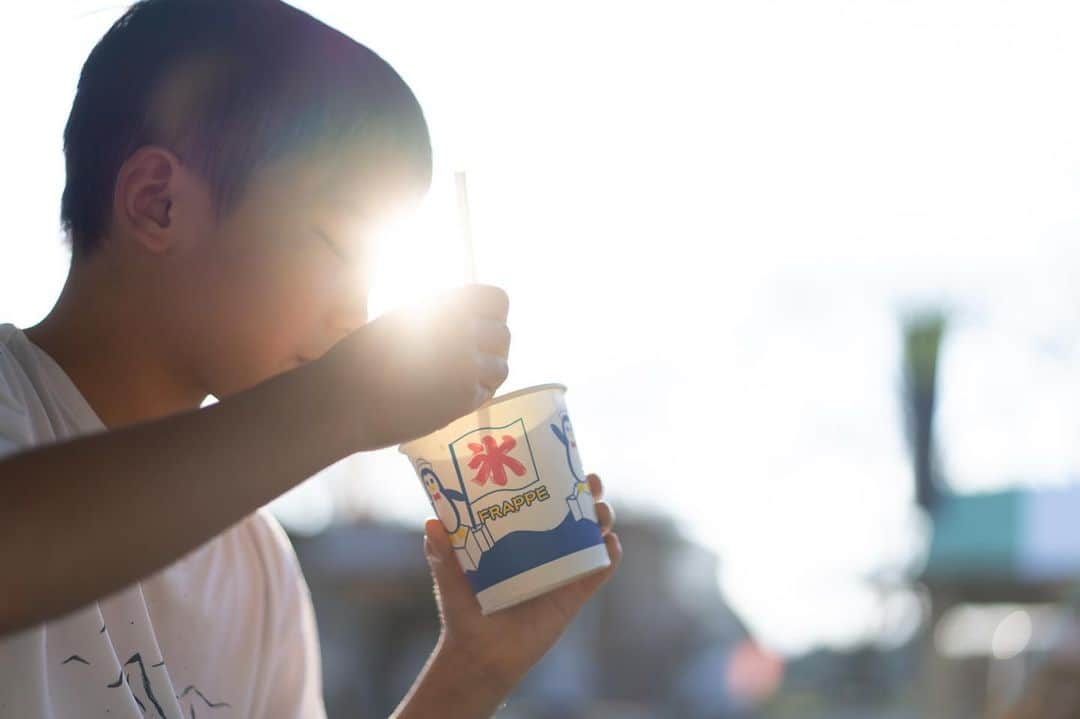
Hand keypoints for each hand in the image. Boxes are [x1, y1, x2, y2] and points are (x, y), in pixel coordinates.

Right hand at [317, 284, 509, 451]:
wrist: (343, 399)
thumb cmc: (359, 360)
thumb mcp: (400, 319)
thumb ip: (437, 317)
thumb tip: (466, 322)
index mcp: (444, 303)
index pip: (497, 299)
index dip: (492, 317)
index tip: (478, 330)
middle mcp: (461, 329)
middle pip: (504, 335)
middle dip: (492, 349)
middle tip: (470, 362)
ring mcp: (466, 364)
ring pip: (501, 367)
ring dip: (486, 375)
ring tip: (460, 381)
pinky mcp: (463, 397)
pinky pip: (485, 394)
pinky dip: (473, 397)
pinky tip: (448, 398)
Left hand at [423, 472, 620, 699]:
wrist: (480, 657)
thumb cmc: (464, 612)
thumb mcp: (450, 578)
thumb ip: (441, 554)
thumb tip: (432, 522)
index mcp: (518, 536)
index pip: (540, 500)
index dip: (555, 478)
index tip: (561, 458)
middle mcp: (545, 549)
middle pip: (574, 512)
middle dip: (588, 492)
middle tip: (591, 480)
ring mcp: (562, 570)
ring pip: (592, 536)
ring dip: (602, 517)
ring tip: (601, 510)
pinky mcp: (574, 595)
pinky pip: (599, 571)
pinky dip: (610, 556)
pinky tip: (611, 543)